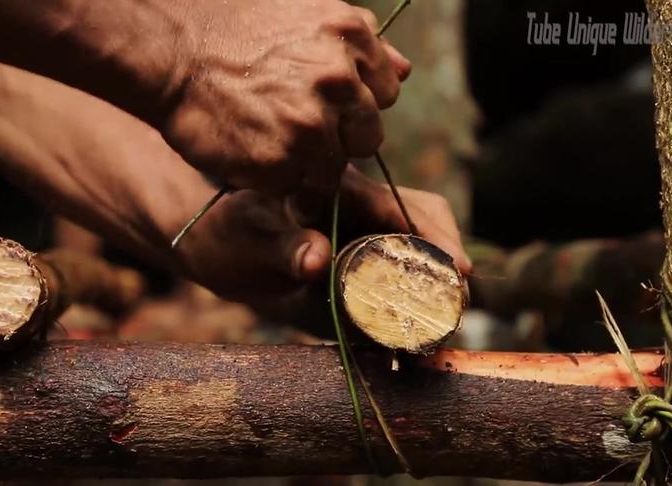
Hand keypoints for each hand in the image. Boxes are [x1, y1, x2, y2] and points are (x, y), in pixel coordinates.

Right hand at [157, 0, 410, 194]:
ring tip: (267, 141)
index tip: (323, 105)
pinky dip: (279, 180)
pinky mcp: (285, 164)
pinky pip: (299, 187)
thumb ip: (359, 46)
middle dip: (338, 137)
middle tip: (294, 128)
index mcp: (351, 36)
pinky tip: (252, 154)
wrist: (170, 50)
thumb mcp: (304, 15)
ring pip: (335, 167)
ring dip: (308, 163)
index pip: (385, 92)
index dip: (353, 104)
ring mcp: (314, 125)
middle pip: (366, 136)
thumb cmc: (230, 28)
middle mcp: (341, 81)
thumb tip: (404, 69)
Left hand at [175, 168, 469, 311]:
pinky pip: (396, 279)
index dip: (434, 236)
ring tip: (442, 325)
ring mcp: (362, 236)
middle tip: (457, 303)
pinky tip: (411, 339)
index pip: (399, 204)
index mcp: (338, 187)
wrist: (212, 247)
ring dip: (434, 284)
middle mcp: (359, 209)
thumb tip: (317, 260)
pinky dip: (409, 306)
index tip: (458, 269)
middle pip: (422, 222)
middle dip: (447, 260)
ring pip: (416, 249)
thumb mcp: (248, 236)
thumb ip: (281, 246)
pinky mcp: (358, 266)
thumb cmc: (226, 231)